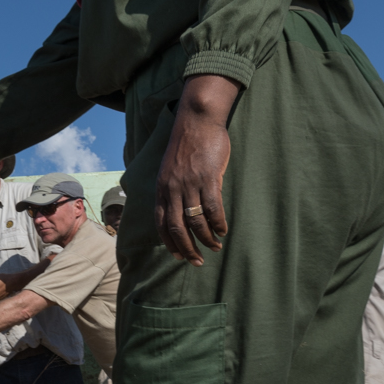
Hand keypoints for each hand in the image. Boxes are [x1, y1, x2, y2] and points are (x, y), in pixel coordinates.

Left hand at [156, 74, 238, 265]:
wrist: (196, 121)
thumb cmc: (186, 146)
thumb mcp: (170, 170)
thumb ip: (172, 189)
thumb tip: (178, 210)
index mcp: (162, 188)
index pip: (160, 222)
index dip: (169, 242)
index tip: (178, 256)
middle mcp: (172, 189)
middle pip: (176, 227)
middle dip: (186, 248)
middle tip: (196, 261)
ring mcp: (189, 184)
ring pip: (195, 220)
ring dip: (206, 238)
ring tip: (215, 247)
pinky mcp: (208, 178)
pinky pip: (212, 208)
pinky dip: (218, 223)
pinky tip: (223, 230)